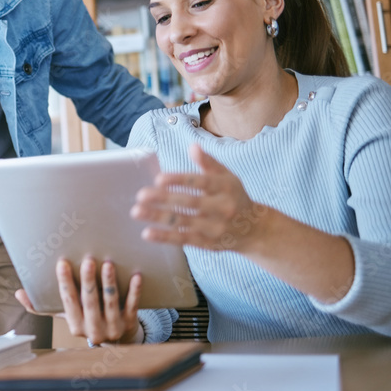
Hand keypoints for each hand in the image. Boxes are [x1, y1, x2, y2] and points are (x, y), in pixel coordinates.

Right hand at [32, 257, 140, 345]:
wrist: (116, 340)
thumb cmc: (85, 320)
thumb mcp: (64, 315)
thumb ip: (41, 306)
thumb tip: (18, 293)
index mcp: (75, 326)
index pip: (68, 301)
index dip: (65, 282)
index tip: (62, 263)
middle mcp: (93, 330)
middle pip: (90, 302)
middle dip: (88, 280)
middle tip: (88, 260)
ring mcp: (113, 327)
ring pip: (111, 303)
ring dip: (109, 283)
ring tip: (108, 264)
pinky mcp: (130, 323)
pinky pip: (132, 306)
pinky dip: (134, 291)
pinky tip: (136, 276)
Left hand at [131, 143, 272, 252]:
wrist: (254, 230)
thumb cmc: (234, 197)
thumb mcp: (227, 177)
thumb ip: (209, 163)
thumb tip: (192, 146)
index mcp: (226, 188)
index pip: (201, 183)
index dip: (179, 181)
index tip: (159, 179)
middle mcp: (222, 208)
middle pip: (189, 203)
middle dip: (163, 199)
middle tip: (140, 195)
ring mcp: (215, 228)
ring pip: (183, 222)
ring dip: (158, 217)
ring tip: (136, 211)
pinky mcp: (208, 244)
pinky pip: (184, 239)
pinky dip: (165, 237)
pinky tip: (147, 232)